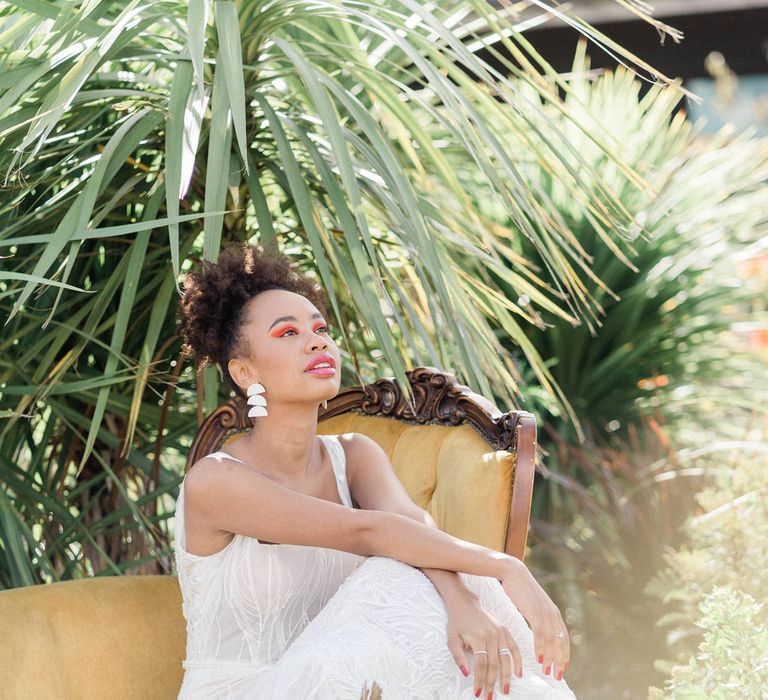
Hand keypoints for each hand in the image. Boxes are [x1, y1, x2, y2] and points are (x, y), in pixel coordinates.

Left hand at [445, 593, 522, 697]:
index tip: (478, 692)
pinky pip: (514, 647)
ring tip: (505, 690)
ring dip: (506, 676)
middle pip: (494, 664)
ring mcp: (500, 632)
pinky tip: (518, 673)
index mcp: (478, 637)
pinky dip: (518, 661)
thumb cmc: (457, 623)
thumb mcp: (452, 639)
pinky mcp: (505, 630)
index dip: (480, 680)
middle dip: (492, 682)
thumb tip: (466, 674)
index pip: (481, 664)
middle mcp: (491, 635)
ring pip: (506, 658)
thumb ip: (459, 657)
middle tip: (490, 697)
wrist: (465, 604)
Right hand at [500, 559, 569, 681]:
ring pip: (552, 640)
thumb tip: (539, 629)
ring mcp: (545, 612)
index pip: (564, 638)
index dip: (564, 655)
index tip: (561, 668)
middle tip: (557, 675)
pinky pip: (541, 633)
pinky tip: (539, 657)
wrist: (512, 572)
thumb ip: (538, 617)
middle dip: (560, 660)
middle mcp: (553, 613)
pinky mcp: (535, 611)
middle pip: (561, 642)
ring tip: (547, 670)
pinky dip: (541, 647)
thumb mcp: (532, 605)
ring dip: (551, 657)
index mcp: (554, 613)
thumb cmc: (519, 589)